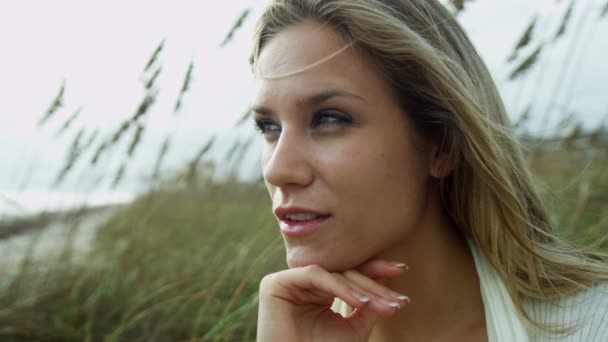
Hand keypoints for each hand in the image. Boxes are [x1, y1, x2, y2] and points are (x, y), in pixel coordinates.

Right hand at [257, 260, 409, 341]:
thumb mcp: (353, 329)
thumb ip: (368, 305)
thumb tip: (389, 280)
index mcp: (319, 288)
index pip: (350, 273)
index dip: (376, 270)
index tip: (402, 270)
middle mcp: (304, 281)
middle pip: (344, 272)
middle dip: (374, 285)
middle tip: (399, 300)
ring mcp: (290, 280)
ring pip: (333, 273)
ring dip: (361, 288)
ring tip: (381, 305)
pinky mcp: (276, 283)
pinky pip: (315, 275)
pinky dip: (340, 287)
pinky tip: (361, 302)